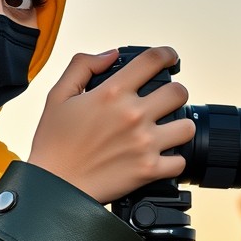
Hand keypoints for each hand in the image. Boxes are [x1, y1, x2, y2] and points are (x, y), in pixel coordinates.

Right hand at [27, 46, 196, 203]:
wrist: (53, 185)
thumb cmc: (53, 143)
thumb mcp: (58, 95)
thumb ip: (83, 66)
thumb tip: (111, 55)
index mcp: (112, 93)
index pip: (153, 60)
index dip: (166, 55)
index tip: (169, 59)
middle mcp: (133, 115)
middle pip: (178, 92)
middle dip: (174, 93)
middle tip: (165, 100)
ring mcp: (144, 143)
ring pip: (186, 126)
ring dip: (179, 126)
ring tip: (167, 130)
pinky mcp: (149, 170)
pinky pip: (179, 161)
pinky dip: (173, 160)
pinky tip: (160, 157)